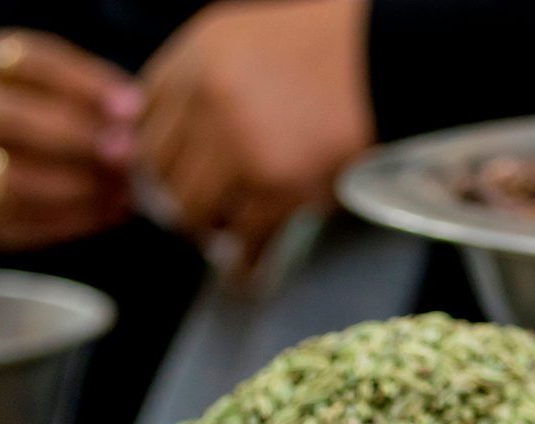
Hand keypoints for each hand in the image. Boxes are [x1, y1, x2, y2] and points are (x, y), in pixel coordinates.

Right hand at [0, 29, 142, 251]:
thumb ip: (95, 95)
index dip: (84, 85)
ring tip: (124, 188)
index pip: (31, 64)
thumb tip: (138, 117)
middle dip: (78, 138)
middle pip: (15, 121)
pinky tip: (113, 210)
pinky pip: (27, 223)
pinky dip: (76, 220)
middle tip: (127, 153)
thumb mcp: (60, 85)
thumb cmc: (43, 110)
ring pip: (16, 180)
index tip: (133, 108)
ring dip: (79, 188)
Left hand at [138, 0, 373, 273]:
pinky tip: (247, 272)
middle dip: (179, 198)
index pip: (147, 119)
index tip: (169, 177)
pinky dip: (245, 262)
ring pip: (195, 210)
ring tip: (225, 239)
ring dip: (209, 231)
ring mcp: (239, 145)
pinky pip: (245, 238)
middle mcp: (209, 97)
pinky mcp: (274, 186)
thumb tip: (181, 141)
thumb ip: (208, 80)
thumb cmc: (330, 49)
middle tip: (197, 216)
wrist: (387, 62)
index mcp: (200, 54)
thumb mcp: (249, 41)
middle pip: (164, 171)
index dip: (156, 156)